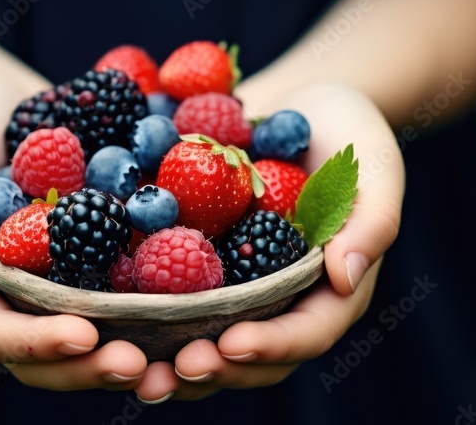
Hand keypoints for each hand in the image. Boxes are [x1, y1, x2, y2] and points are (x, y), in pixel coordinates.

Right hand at [0, 79, 147, 390]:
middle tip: (138, 365)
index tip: (83, 335)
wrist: (4, 103)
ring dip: (129, 359)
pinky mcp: (94, 272)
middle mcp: (11, 302)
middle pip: (46, 359)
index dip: (37, 343)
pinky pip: (122, 304)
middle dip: (90, 368)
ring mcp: (55, 291)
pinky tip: (199, 316)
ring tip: (176, 364)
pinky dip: (155, 318)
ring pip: (90, 345)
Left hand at [134, 82, 404, 401]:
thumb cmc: (348, 131)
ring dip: (165, 361)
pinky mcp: (198, 266)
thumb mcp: (375, 165)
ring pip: (204, 339)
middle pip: (249, 357)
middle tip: (166, 376)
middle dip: (209, 369)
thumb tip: (346, 278)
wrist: (297, 101)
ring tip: (127, 368)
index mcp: (329, 289)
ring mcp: (236, 287)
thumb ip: (372, 220)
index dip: (270, 347)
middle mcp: (279, 300)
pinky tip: (100, 315)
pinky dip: (139, 313)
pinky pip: (169, 296)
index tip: (230, 346)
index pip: (306, 333)